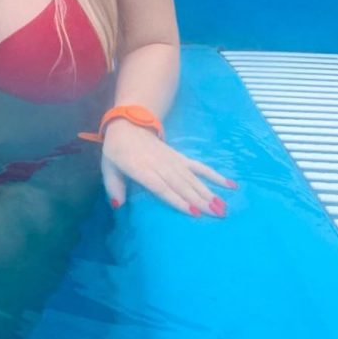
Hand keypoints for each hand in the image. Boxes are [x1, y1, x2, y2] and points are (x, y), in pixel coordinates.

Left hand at [100, 119, 236, 216]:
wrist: (128, 124)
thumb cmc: (117, 150)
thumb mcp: (108, 167)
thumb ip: (113, 185)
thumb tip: (118, 204)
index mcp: (141, 168)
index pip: (161, 186)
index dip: (177, 199)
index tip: (194, 212)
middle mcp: (160, 165)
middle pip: (182, 185)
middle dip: (200, 200)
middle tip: (218, 214)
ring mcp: (173, 160)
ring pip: (193, 178)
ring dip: (209, 192)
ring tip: (223, 206)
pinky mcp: (180, 157)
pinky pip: (199, 167)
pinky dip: (214, 175)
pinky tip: (229, 184)